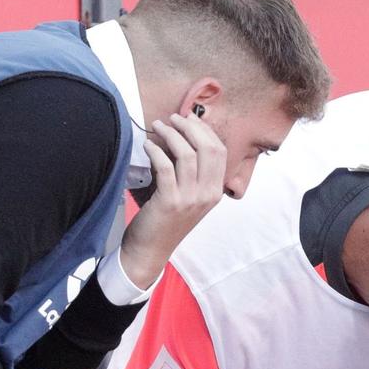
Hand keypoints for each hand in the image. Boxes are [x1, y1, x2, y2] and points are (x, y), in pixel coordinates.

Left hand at [120, 111, 226, 286]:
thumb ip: (194, 174)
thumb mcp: (190, 197)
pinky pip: (165, 166)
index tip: (188, 118)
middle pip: (208, 148)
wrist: (150, 250)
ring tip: (158, 126)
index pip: (220, 151)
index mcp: (216, 191)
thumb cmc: (167, 220)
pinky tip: (148, 145)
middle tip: (173, 118)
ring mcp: (190, 199)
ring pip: (187, 154)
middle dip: (190, 126)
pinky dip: (156, 150)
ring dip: (171, 134)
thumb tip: (186, 138)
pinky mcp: (170, 201)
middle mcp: (207, 194)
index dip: (205, 130)